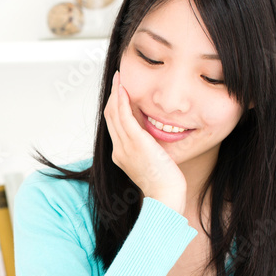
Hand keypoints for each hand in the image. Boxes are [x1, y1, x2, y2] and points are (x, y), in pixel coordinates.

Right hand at [103, 70, 186, 214]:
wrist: (166, 197)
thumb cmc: (165, 184)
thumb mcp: (152, 163)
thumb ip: (148, 150)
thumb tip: (153, 138)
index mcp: (121, 155)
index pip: (114, 125)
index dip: (115, 106)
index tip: (119, 92)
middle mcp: (118, 150)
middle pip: (110, 117)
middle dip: (113, 95)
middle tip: (117, 79)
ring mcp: (124, 147)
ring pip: (114, 113)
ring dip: (116, 93)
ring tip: (119, 78)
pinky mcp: (135, 143)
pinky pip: (124, 117)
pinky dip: (122, 101)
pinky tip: (124, 89)